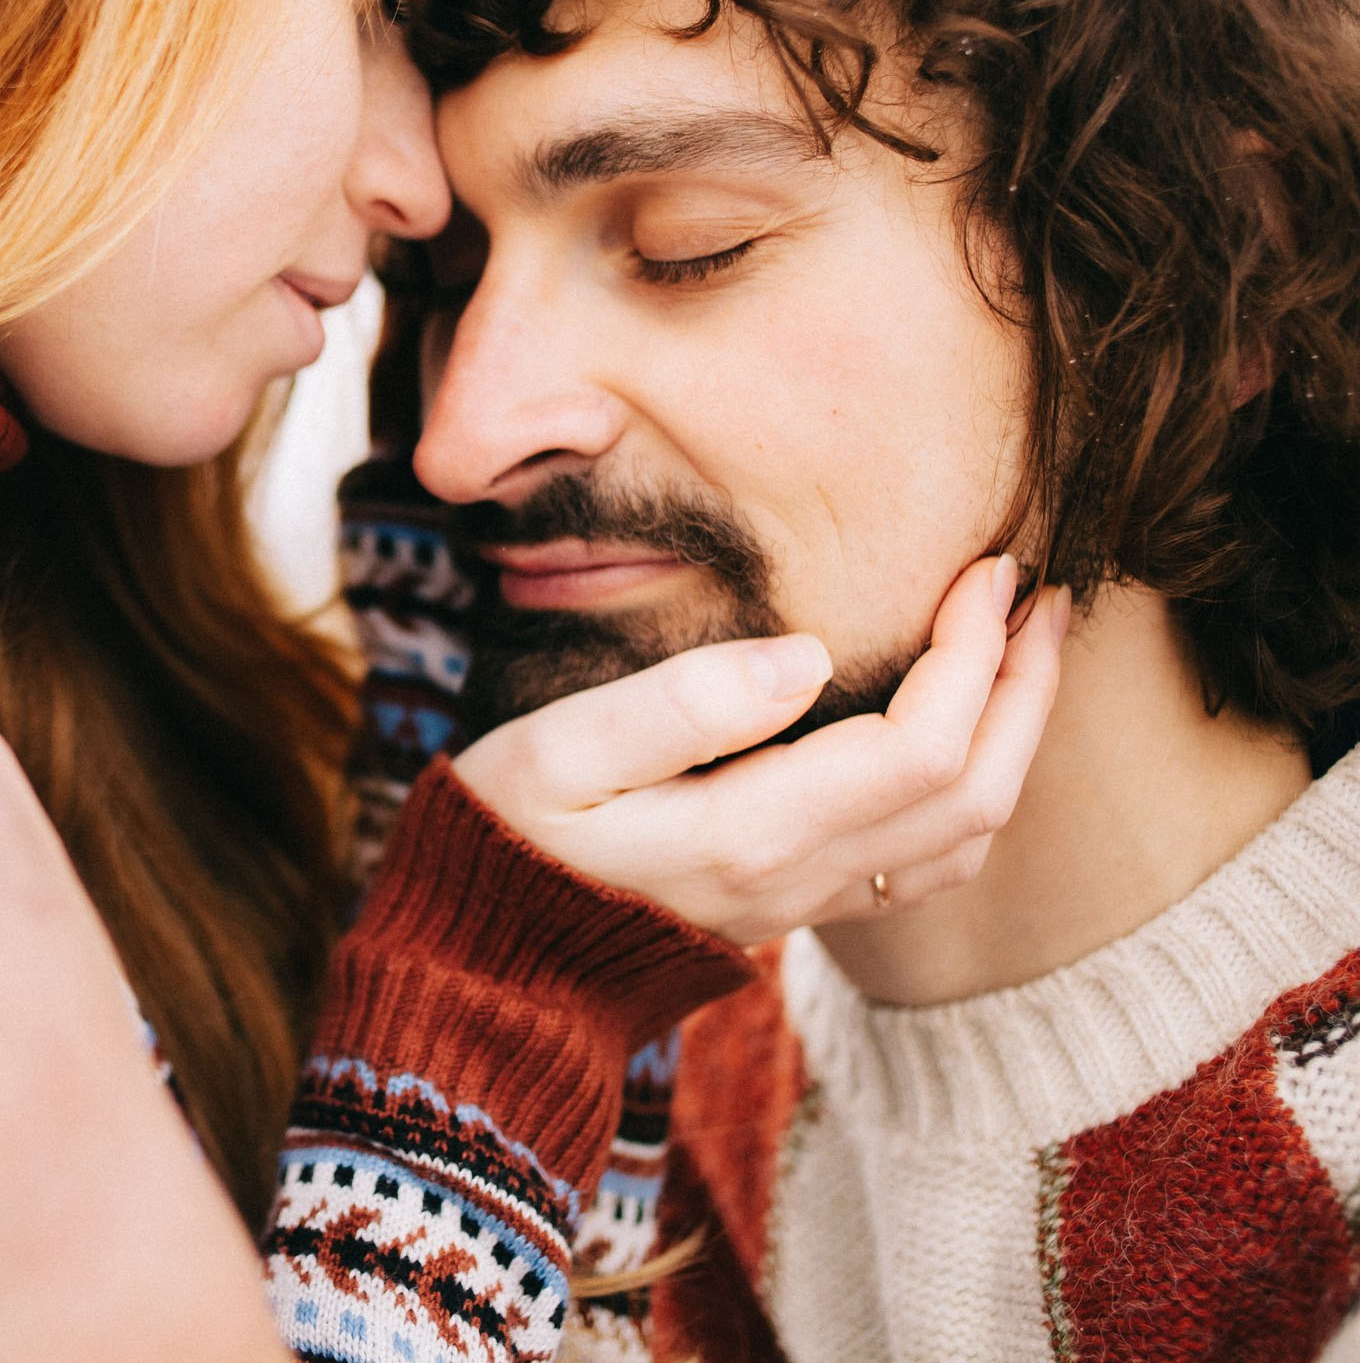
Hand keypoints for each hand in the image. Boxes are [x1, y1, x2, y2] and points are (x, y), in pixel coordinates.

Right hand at [450, 554, 1066, 945]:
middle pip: (974, 795)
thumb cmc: (506, 830)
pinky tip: (964, 733)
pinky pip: (925, 866)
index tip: (984, 569)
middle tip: (1042, 593)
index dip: (973, 653)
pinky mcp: (792, 909)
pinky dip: (974, 790)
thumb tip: (806, 654)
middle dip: (1023, 687)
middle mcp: (797, 881)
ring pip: (964, 838)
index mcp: (749, 834)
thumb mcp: (556, 751)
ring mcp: (801, 905)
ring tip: (1023, 649)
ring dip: (1014, 739)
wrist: (482, 956)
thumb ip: (676, 704)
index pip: (921, 746)